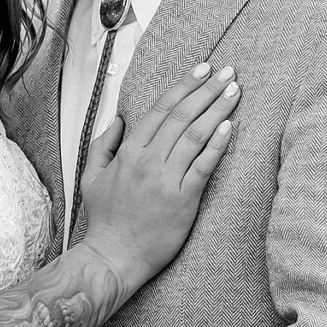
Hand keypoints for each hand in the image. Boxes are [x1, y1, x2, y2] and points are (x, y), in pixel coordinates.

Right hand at [78, 61, 238, 286]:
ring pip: (195, 135)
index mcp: (128, 151)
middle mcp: (148, 160)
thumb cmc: (105, 220)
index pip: (161, 109)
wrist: (113, 257)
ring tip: (234, 90)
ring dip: (218, 109)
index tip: (202, 69)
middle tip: (227, 71)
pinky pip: (204, 166)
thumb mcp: (92, 177)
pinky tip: (230, 126)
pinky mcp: (183, 200)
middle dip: (207, 89)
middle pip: (182, 115)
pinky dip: (217, 144)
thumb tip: (118, 119)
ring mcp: (166, 179)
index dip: (184, 86)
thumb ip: (103, 144)